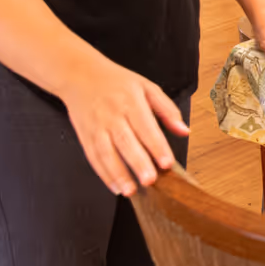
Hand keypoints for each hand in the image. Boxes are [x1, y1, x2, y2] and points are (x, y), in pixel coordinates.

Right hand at [60, 56, 189, 196]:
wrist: (80, 75)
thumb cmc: (116, 82)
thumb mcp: (147, 87)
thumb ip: (167, 110)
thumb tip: (185, 130)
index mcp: (131, 102)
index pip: (146, 127)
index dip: (157, 146)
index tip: (167, 163)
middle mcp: (112, 115)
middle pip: (125, 142)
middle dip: (138, 163)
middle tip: (150, 180)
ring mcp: (96, 127)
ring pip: (106, 153)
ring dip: (118, 174)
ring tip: (131, 190)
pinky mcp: (84, 136)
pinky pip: (93, 158)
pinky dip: (103, 174)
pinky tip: (114, 186)